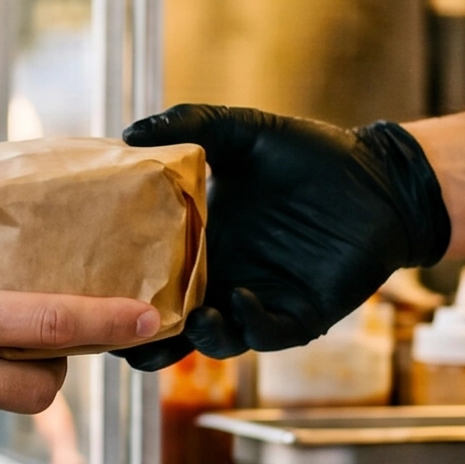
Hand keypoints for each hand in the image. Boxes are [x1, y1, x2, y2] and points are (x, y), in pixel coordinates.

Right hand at [117, 105, 449, 369]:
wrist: (377, 178)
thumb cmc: (309, 155)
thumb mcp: (243, 132)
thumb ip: (190, 125)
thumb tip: (129, 132)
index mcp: (196, 239)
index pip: (146, 272)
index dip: (117, 286)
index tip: (87, 285)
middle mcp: (220, 276)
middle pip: (169, 320)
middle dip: (143, 336)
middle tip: (119, 332)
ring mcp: (256, 299)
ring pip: (214, 338)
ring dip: (197, 336)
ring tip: (188, 319)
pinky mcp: (298, 315)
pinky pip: (266, 333)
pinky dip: (250, 324)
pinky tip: (242, 300)